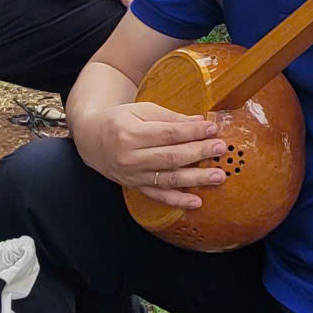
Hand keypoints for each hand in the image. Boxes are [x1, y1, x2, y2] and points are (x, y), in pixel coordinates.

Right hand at [77, 102, 227, 209]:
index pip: (167, 134)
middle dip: (199, 153)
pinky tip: (196, 202)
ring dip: (195, 179)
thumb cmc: (119, 121)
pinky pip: (158, 196)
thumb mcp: (140, 110)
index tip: (213, 128)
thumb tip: (200, 121)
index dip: (192, 132)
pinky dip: (177, 201)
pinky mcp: (135, 187)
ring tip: (218, 176)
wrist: (91, 139)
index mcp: (129, 133)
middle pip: (170, 157)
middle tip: (221, 149)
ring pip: (168, 179)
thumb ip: (170, 118)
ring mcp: (132, 175)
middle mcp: (129, 157)